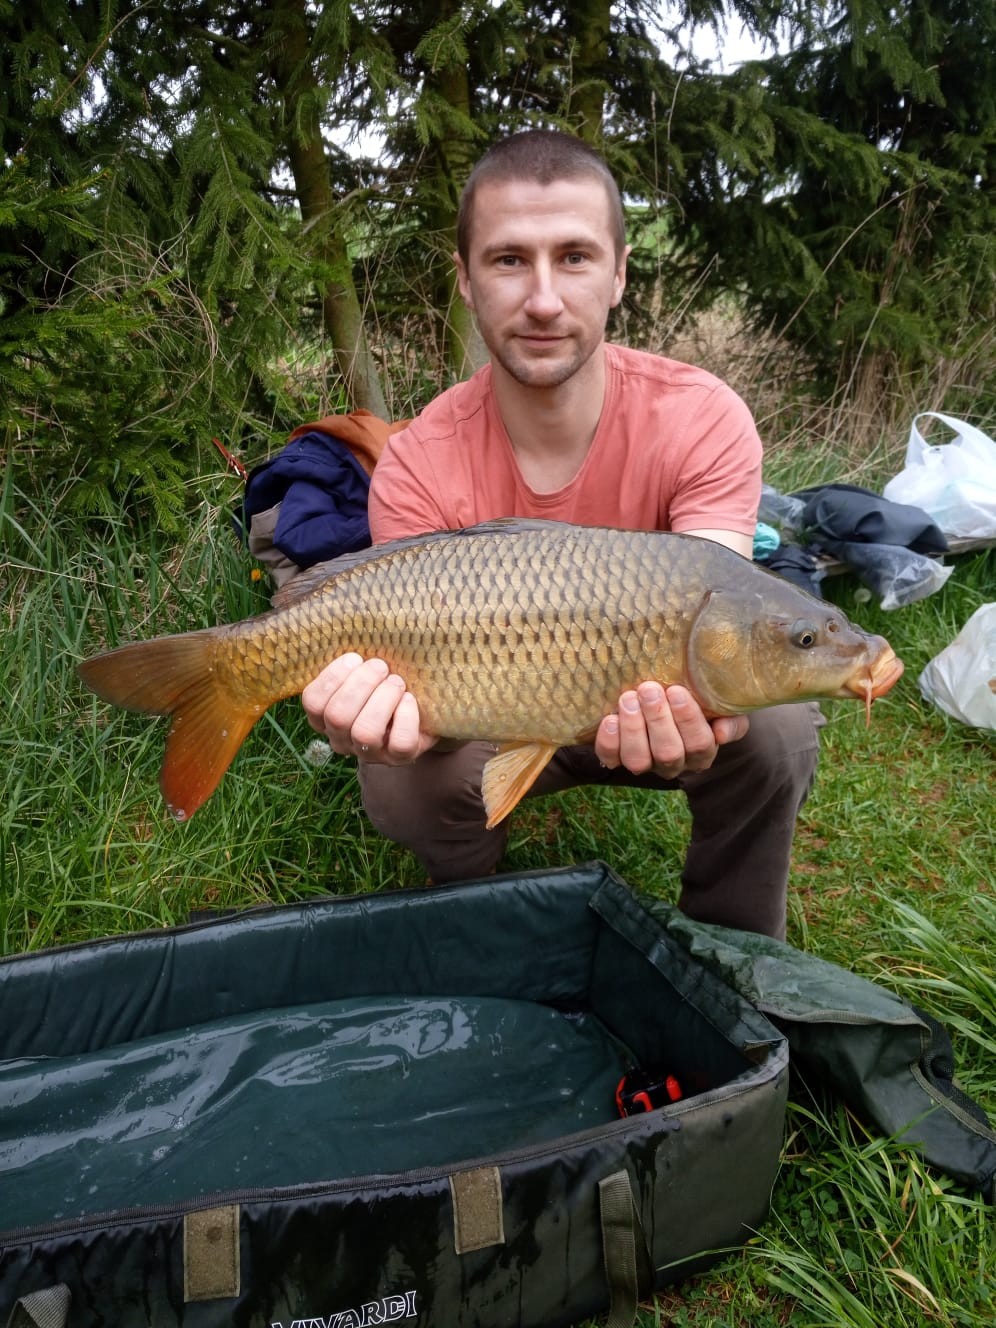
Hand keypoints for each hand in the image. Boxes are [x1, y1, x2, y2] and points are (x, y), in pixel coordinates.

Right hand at [300, 653, 435, 764]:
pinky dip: (406, 717)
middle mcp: (342, 738)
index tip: (354, 658)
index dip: (331, 677)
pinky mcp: (400, 758)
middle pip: (337, 716)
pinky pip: (399, 744)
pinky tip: (409, 700)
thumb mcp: (363, 669)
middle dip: (361, 684)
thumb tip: (352, 621)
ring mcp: (370, 752)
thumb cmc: (382, 681)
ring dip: (382, 699)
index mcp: (325, 716)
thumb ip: (351, 657)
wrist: (419, 708)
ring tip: (396, 682)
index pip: (312, 702)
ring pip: (365, 732)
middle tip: (381, 666)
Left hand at [594, 683, 748, 779]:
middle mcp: (674, 763)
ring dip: (633, 729)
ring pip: (638, 760)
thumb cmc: (700, 700)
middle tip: (650, 689)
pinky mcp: (618, 757)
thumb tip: (721, 734)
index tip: (676, 690)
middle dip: (658, 719)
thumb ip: (732, 719)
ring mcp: (645, 762)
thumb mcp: (724, 706)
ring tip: (629, 699)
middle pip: (669, 753)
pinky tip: (610, 718)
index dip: (688, 719)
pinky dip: (609, 741)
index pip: (700, 744)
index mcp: (702, 752)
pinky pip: (611, 758)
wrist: (671, 696)